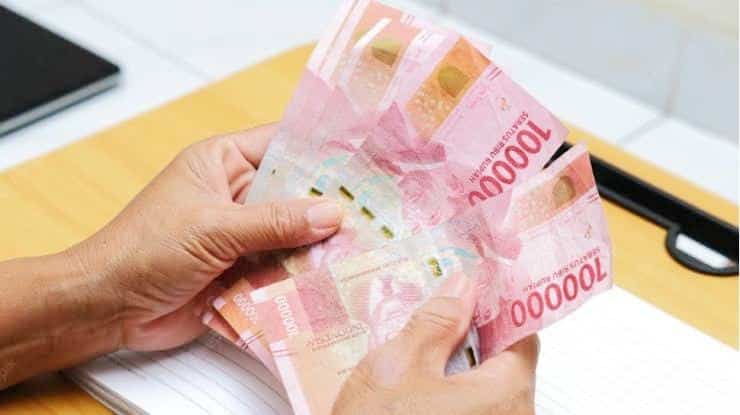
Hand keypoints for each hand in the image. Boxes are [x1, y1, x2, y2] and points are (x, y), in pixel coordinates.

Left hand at [73, 123, 342, 350]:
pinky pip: (281, 267)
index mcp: (223, 163)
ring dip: (319, 244)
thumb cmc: (143, 250)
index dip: (321, 150)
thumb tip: (330, 213)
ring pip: (292, 233)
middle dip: (328, 204)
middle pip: (294, 192)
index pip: (282, 144)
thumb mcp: (214, 227)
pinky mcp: (242, 270)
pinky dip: (303, 274)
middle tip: (376, 210)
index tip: (364, 159)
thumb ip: (274, 222)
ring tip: (367, 246)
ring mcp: (240, 234)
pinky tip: (335, 278)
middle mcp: (236, 195)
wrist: (106, 306)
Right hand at [332, 275, 538, 414]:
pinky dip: (450, 392)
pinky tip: (416, 388)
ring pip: (485, 387)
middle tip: (435, 314)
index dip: (498, 304)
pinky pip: (472, 410)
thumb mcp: (398, 367)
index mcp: (507, 394)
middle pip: (505, 360)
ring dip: (455, 364)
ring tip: (417, 350)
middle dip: (471, 333)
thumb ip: (436, 321)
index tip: (474, 285)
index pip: (523, 332)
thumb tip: (463, 286)